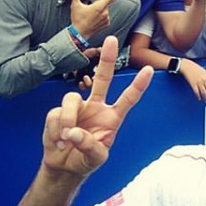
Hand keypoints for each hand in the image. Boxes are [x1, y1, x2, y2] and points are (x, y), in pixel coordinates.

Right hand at [42, 36, 152, 177]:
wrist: (65, 167)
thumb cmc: (86, 159)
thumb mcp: (95, 158)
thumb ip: (89, 146)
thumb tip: (74, 132)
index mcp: (113, 117)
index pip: (129, 98)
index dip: (139, 85)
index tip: (150, 70)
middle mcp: (97, 106)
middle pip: (103, 78)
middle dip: (107, 58)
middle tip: (111, 39)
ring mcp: (78, 107)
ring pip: (71, 99)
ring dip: (68, 119)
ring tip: (67, 139)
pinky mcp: (58, 112)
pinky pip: (56, 113)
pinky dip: (56, 129)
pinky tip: (58, 141)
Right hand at [68, 0, 127, 39]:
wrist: (79, 33)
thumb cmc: (77, 19)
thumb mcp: (75, 5)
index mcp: (99, 6)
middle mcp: (105, 12)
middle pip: (104, 4)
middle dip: (98, 5)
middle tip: (89, 11)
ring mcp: (107, 19)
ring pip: (105, 11)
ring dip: (99, 12)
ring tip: (90, 17)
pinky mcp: (107, 24)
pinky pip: (106, 17)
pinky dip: (101, 18)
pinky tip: (94, 21)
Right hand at [180, 59, 205, 102]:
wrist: (187, 66)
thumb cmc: (196, 69)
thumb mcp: (205, 72)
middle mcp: (205, 80)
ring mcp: (199, 82)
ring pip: (203, 92)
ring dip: (205, 98)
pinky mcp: (193, 84)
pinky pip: (196, 92)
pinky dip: (198, 96)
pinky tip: (199, 98)